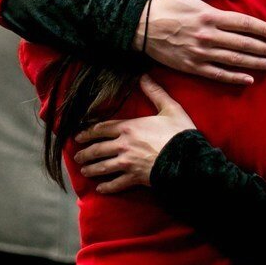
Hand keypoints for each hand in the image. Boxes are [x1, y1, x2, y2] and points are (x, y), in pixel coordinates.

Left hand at [73, 76, 194, 193]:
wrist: (188, 159)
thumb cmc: (179, 133)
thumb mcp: (169, 108)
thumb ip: (155, 92)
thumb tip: (145, 76)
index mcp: (129, 127)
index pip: (101, 128)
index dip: (88, 132)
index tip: (78, 137)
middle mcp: (123, 145)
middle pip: (98, 149)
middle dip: (85, 153)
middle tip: (77, 157)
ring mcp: (127, 163)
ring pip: (103, 167)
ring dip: (91, 169)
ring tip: (84, 171)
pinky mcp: (134, 178)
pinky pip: (116, 184)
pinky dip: (107, 187)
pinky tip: (100, 188)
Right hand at [140, 0, 265, 84]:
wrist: (139, 27)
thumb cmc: (164, 5)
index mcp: (209, 15)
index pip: (243, 23)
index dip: (263, 29)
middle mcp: (208, 36)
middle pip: (243, 43)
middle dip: (265, 48)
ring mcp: (201, 53)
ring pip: (234, 60)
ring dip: (255, 62)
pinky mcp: (192, 66)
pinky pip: (218, 74)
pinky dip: (234, 77)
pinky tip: (249, 79)